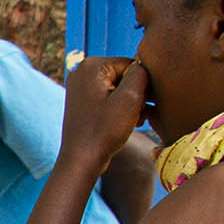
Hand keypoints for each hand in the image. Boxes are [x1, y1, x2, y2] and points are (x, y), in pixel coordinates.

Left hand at [60, 56, 150, 174]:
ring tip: (130, 120)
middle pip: (125, 76)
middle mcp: (82, 71)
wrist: (82, 160)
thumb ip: (141, 74)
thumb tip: (143, 64)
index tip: (139, 105)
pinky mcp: (82, 102)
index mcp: (91, 65)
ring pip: (119, 88)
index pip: (132, 65)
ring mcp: (80, 87)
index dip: (142, 85)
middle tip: (135, 115)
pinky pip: (109, 98)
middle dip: (135, 95)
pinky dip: (119, 109)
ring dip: (130, 104)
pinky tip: (123, 123)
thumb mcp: (130, 98)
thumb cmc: (104, 131)